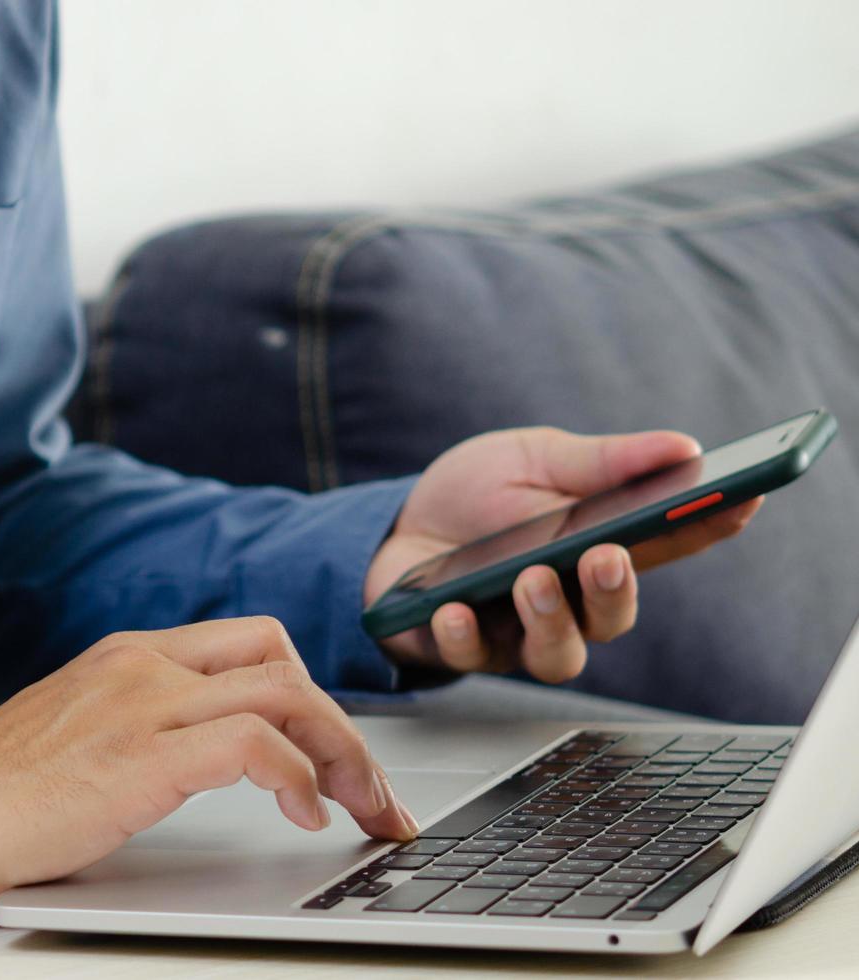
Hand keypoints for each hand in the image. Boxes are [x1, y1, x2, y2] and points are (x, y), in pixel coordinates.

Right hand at [0, 617, 418, 912]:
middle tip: (373, 794)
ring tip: (361, 808)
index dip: (313, 697)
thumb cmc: (2, 792)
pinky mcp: (138, 756)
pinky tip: (303, 811)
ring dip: (344, 754)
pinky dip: (297, 775)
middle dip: (345, 728)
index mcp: (133, 656)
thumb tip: (223, 756)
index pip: (253, 644)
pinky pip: (253, 745)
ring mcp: (141, 703)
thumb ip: (149, 725)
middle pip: (282, 661)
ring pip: (285, 695)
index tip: (341, 760)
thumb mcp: (87, 734)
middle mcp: (144, 665)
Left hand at [365, 427, 762, 681]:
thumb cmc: (472, 497)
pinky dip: (464, 633)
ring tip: (530, 578)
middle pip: (615, 616)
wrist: (389, 527)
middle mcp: (569, 600)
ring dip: (550, 619)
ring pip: (558, 654)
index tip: (743, 502)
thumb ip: (601, 462)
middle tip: (605, 555)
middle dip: (617, 590)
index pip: (669, 543)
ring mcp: (517, 631)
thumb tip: (683, 447)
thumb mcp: (534, 459)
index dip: (710, 526)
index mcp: (598, 546)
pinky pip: (472, 656)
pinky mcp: (462, 648)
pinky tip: (453, 608)